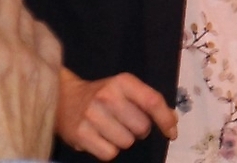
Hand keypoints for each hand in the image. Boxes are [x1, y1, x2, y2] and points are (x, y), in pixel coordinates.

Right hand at [56, 69, 176, 159]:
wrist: (64, 99)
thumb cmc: (103, 95)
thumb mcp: (125, 89)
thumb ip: (148, 101)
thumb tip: (172, 120)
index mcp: (123, 82)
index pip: (153, 101)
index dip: (165, 120)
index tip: (171, 133)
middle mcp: (107, 96)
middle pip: (141, 127)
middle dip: (140, 130)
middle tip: (127, 124)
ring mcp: (92, 115)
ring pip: (126, 143)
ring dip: (124, 141)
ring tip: (112, 130)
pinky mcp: (80, 134)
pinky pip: (109, 154)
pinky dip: (109, 150)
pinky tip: (101, 138)